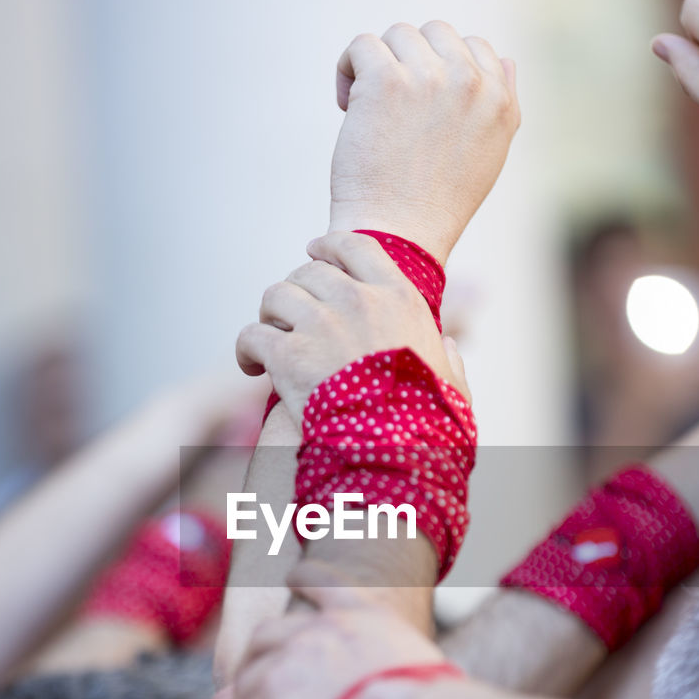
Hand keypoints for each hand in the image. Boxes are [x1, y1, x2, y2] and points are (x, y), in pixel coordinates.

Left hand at [228, 561, 445, 698]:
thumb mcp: (425, 672)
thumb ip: (400, 674)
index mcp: (362, 618)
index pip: (323, 584)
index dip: (305, 581)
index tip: (293, 577)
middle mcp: (321, 630)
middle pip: (268, 637)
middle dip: (258, 663)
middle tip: (257, 697)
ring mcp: (291, 659)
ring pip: (248, 686)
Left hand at [236, 231, 467, 420]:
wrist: (392, 453)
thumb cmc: (426, 422)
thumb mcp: (450, 383)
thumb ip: (447, 358)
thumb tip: (448, 346)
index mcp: (398, 298)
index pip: (354, 246)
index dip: (328, 246)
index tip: (314, 251)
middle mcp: (357, 301)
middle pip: (308, 271)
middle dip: (296, 289)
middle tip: (292, 315)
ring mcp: (319, 326)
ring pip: (275, 295)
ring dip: (270, 314)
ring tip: (272, 337)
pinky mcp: (287, 356)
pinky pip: (252, 335)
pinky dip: (247, 349)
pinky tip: (252, 367)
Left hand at [329, 21, 520, 262]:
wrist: (396, 236)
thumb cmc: (435, 207)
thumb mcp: (489, 157)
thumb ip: (502, 104)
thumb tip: (505, 58)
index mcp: (499, 100)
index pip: (474, 46)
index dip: (439, 69)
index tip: (420, 108)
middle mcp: (470, 82)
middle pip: (434, 33)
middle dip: (409, 63)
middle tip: (392, 109)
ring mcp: (429, 78)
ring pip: (396, 36)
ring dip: (378, 66)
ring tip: (367, 110)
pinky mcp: (386, 80)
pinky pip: (361, 46)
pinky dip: (348, 70)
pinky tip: (348, 106)